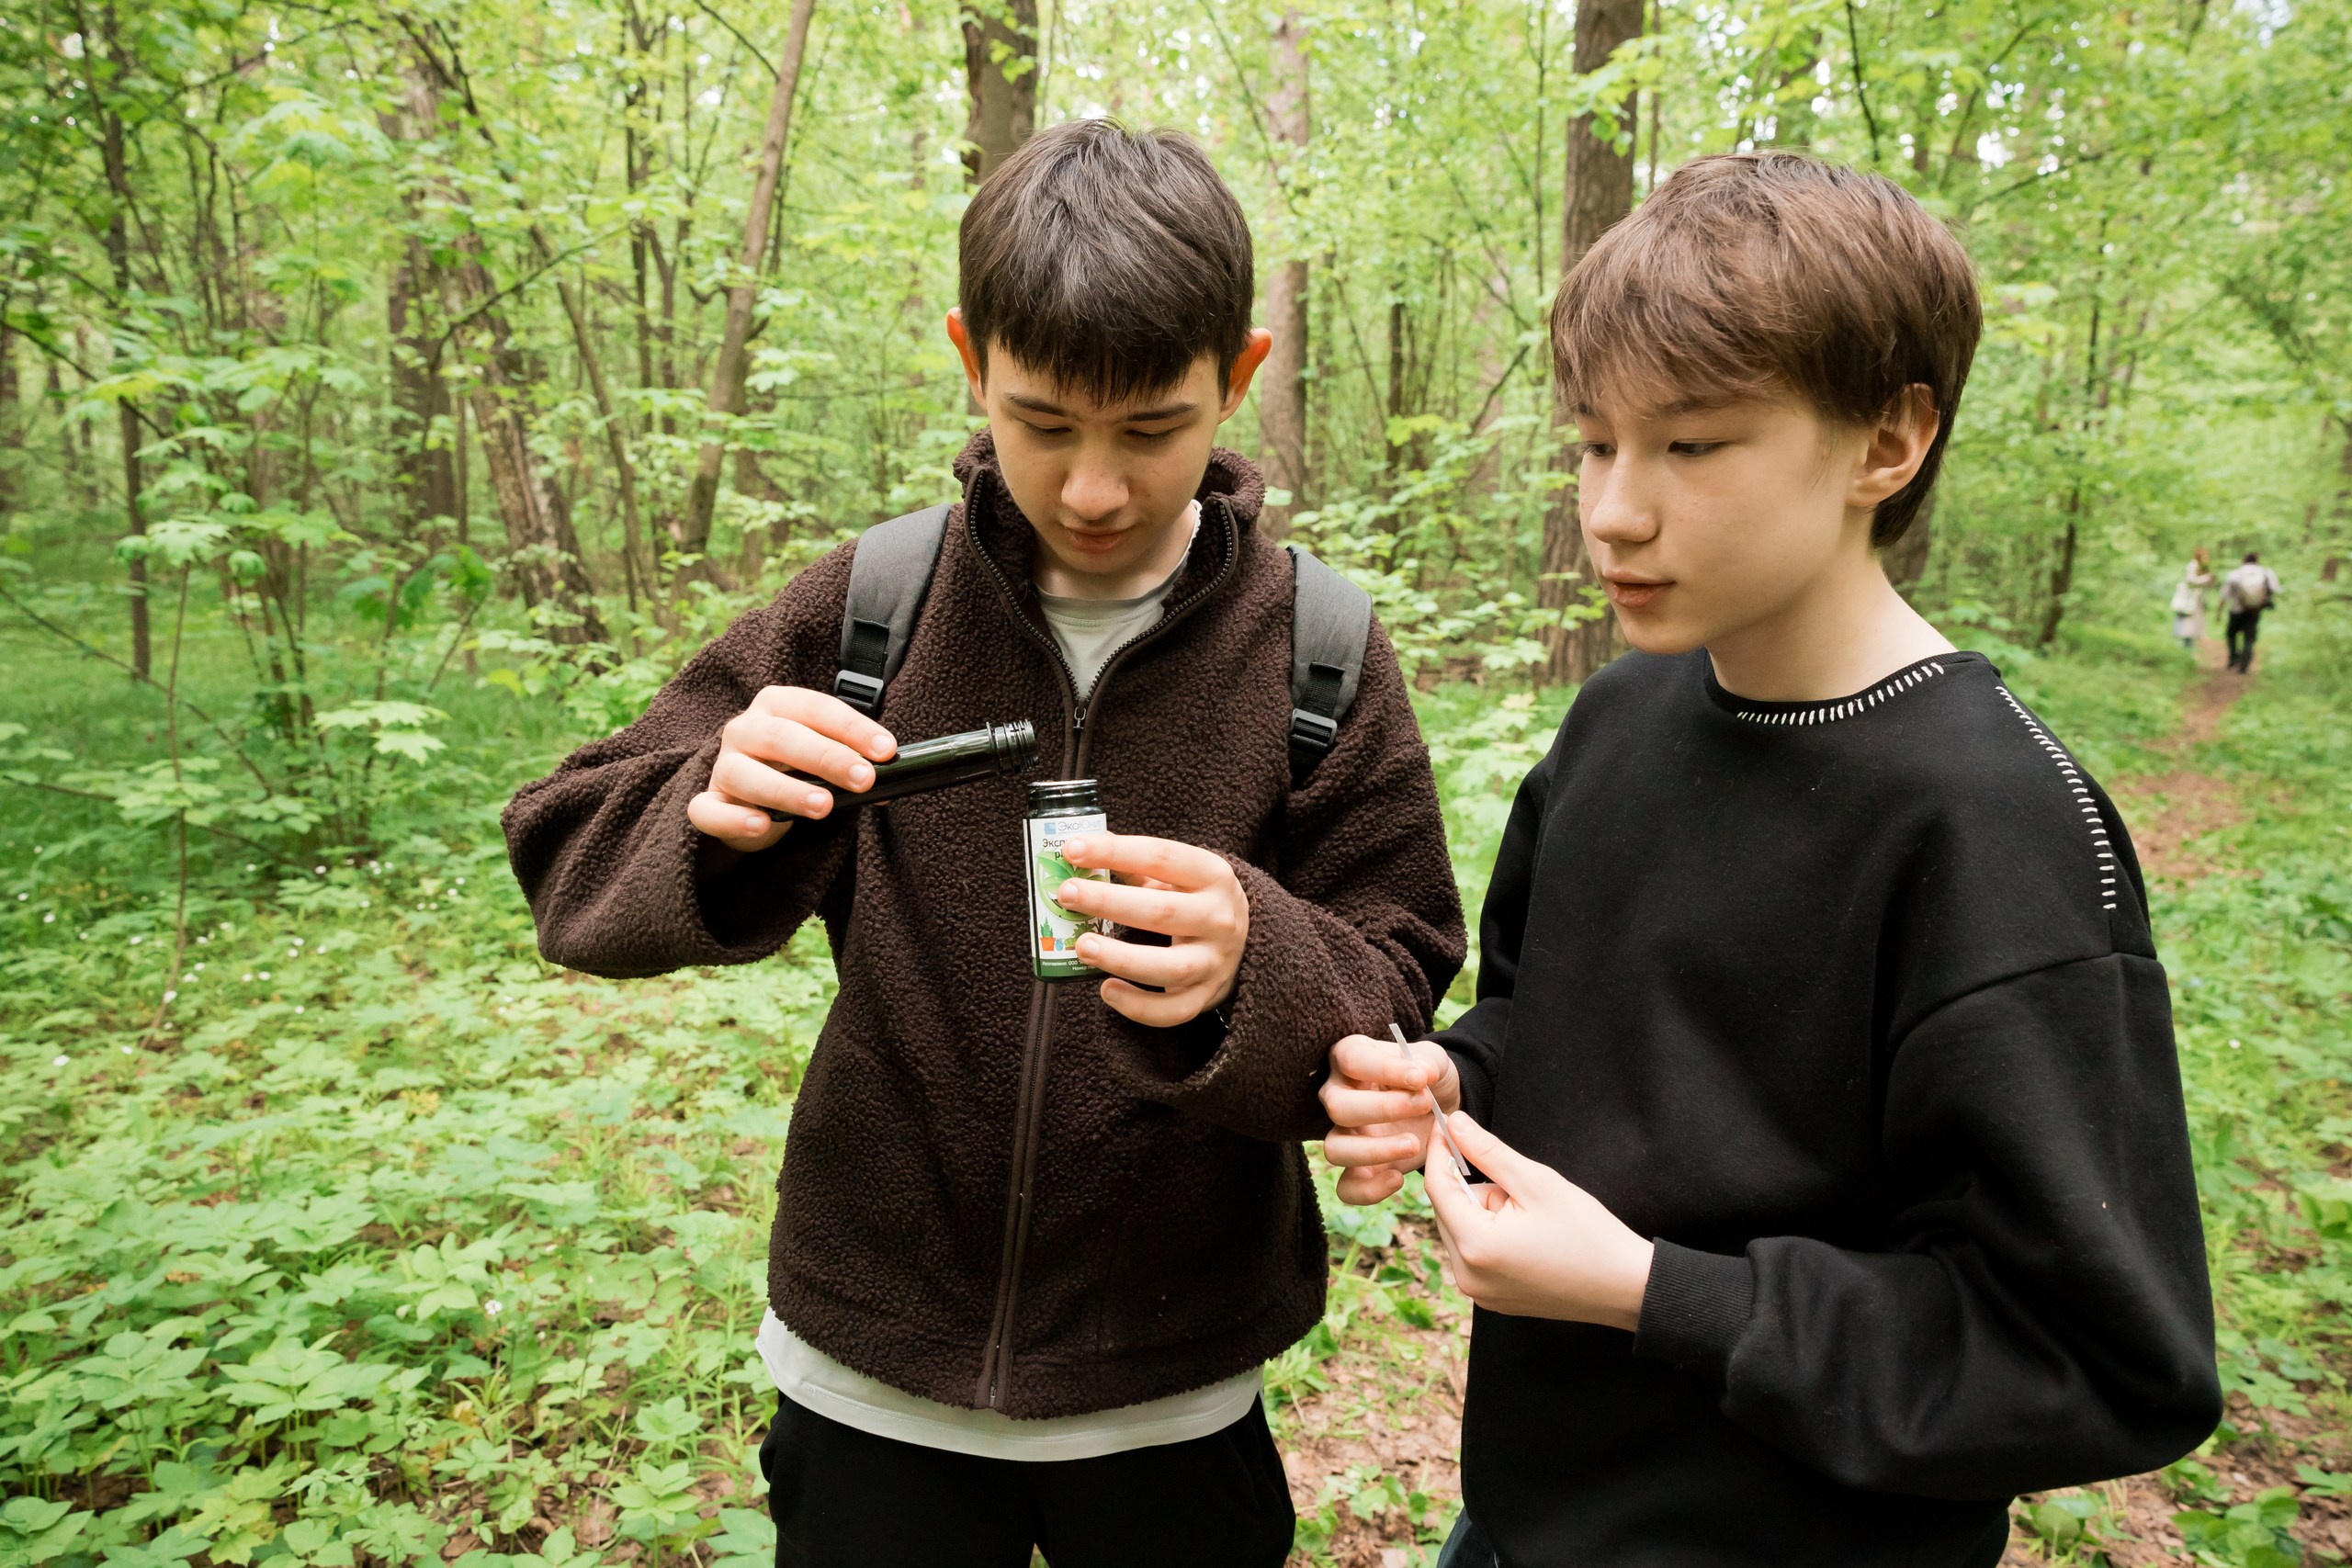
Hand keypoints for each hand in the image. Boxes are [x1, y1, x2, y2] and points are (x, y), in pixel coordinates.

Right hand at [687, 686, 896, 852]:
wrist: (749, 800)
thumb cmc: (793, 769)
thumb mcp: (823, 758)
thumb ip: (852, 762)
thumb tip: (890, 783)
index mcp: (776, 706)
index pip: (815, 708)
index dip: (852, 727)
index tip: (886, 750)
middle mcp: (745, 729)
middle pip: (780, 736)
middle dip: (827, 756)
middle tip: (864, 779)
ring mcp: (722, 766)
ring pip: (743, 773)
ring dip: (786, 789)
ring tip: (823, 806)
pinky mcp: (708, 803)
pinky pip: (709, 810)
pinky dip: (733, 819)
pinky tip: (762, 825)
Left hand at [1050, 834, 1247, 1026]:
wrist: (1246, 941)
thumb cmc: (1196, 900)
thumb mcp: (1179, 874)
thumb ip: (1136, 863)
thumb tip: (1079, 849)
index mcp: (1213, 875)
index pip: (1161, 857)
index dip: (1115, 852)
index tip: (1072, 850)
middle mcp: (1219, 919)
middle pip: (1162, 911)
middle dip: (1109, 902)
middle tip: (1066, 894)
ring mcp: (1215, 962)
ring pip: (1170, 967)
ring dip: (1121, 958)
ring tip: (1082, 947)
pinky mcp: (1206, 997)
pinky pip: (1172, 1010)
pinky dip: (1138, 1006)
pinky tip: (1107, 990)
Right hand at [1320, 1034, 1459, 1204]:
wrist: (1439, 1108)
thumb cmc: (1426, 1078)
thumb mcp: (1433, 1061)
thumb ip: (1427, 1062)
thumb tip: (1421, 1074)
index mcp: (1350, 1058)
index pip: (1352, 1059)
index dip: (1385, 1069)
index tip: (1420, 1078)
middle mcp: (1337, 1095)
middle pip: (1338, 1107)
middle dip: (1383, 1108)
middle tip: (1424, 1105)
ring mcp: (1343, 1134)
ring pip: (1334, 1148)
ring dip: (1374, 1150)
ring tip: (1413, 1145)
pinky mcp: (1356, 1168)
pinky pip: (1345, 1188)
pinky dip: (1369, 1190)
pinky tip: (1397, 1179)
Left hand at [1422, 1110, 1654, 1330]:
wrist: (1624, 1286)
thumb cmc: (1587, 1232)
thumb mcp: (1537, 1182)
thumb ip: (1488, 1151)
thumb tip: (1455, 1123)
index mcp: (1476, 1246)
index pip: (1437, 1187)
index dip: (1440, 1150)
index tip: (1445, 1122)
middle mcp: (1467, 1276)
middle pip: (1448, 1211)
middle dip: (1475, 1190)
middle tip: (1518, 1189)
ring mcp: (1478, 1293)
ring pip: (1462, 1231)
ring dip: (1485, 1214)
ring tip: (1530, 1219)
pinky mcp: (1491, 1300)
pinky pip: (1475, 1254)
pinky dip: (1491, 1236)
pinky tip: (1528, 1239)